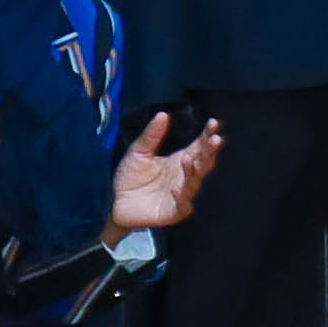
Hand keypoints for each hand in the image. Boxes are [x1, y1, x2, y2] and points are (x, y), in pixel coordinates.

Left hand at [106, 112, 227, 235]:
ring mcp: (181, 195)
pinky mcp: (173, 212)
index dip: (208, 135)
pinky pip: (183, 206)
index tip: (213, 123)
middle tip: (215, 139)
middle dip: (210, 152)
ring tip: (188, 159)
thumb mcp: (138, 152)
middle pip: (204, 163)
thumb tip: (163, 114)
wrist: (112, 202)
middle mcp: (184, 176)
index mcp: (180, 160)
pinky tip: (176, 189)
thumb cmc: (128, 177)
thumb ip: (151, 135)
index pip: (199, 146)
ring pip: (194, 183)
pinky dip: (182, 198)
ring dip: (193, 172)